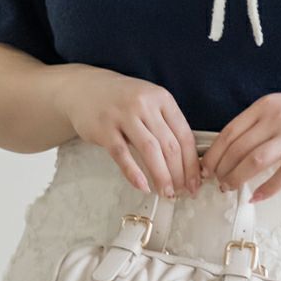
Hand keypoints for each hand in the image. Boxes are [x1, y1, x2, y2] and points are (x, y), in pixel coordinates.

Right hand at [56, 66, 201, 197]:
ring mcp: (123, 115)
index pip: (185, 135)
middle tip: (182, 192)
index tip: (195, 182)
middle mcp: (145, 104)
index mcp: (162, 99)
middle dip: (179, 173)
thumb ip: (167, 125)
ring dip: (161, 176)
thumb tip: (187, 163)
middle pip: (170, 145)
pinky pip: (122, 154)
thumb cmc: (122, 100)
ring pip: (150, 150)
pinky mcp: (104, 128)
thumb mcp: (150, 103)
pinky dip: (134, 173)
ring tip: (166, 193)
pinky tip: (143, 186)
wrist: (85, 88)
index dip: (192, 163)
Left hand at [199, 92, 280, 201]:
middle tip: (216, 183)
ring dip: (237, 179)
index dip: (214, 153)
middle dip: (222, 169)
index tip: (206, 167)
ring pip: (255, 161)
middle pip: (238, 148)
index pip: (230, 131)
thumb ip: (262, 122)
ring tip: (229, 189)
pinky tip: (256, 197)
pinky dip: (266, 189)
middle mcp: (278, 117)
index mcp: (267, 105)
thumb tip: (233, 148)